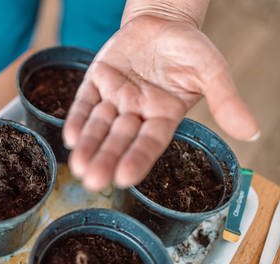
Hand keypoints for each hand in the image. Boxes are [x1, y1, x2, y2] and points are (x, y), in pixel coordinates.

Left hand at [63, 15, 258, 190]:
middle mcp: (136, 112)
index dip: (137, 158)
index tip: (125, 178)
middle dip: (106, 159)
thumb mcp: (211, 71)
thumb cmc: (189, 48)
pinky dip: (79, 118)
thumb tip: (252, 131)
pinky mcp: (97, 80)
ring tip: (79, 166)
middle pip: (120, 139)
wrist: (163, 22)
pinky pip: (86, 102)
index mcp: (163, 115)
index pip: (150, 142)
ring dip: (89, 145)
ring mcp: (115, 97)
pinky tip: (71, 136)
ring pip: (99, 125)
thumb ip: (225, 100)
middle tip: (93, 181)